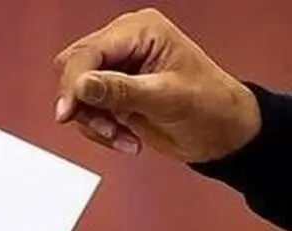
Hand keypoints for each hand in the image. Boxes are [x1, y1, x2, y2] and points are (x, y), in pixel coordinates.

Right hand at [53, 8, 261, 162]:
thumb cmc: (211, 105)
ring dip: (94, 122)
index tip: (68, 111)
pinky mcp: (117, 95)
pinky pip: (89, 112)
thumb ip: (121, 91)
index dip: (74, 82)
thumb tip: (82, 85)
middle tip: (103, 128)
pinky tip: (126, 139)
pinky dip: (102, 131)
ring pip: (79, 94)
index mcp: (141, 31)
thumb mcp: (166, 98)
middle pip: (75, 68)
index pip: (90, 51)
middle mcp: (126, 45)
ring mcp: (120, 71)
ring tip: (121, 137)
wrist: (223, 133)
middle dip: (84, 103)